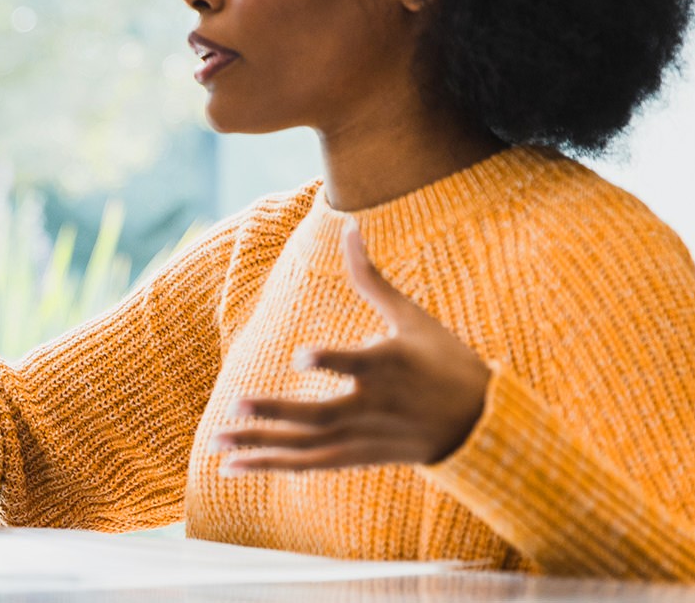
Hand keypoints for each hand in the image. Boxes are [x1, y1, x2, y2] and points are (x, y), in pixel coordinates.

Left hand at [216, 222, 490, 471]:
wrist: (479, 427)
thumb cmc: (445, 362)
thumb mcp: (413, 318)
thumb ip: (371, 278)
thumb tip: (350, 226)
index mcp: (390, 367)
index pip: (358, 365)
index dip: (330, 361)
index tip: (300, 355)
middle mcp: (374, 406)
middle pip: (321, 416)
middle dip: (277, 413)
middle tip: (235, 405)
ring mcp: (363, 438)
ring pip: (306, 447)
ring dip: (259, 446)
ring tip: (215, 441)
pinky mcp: (355, 457)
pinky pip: (308, 465)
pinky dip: (271, 466)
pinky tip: (232, 468)